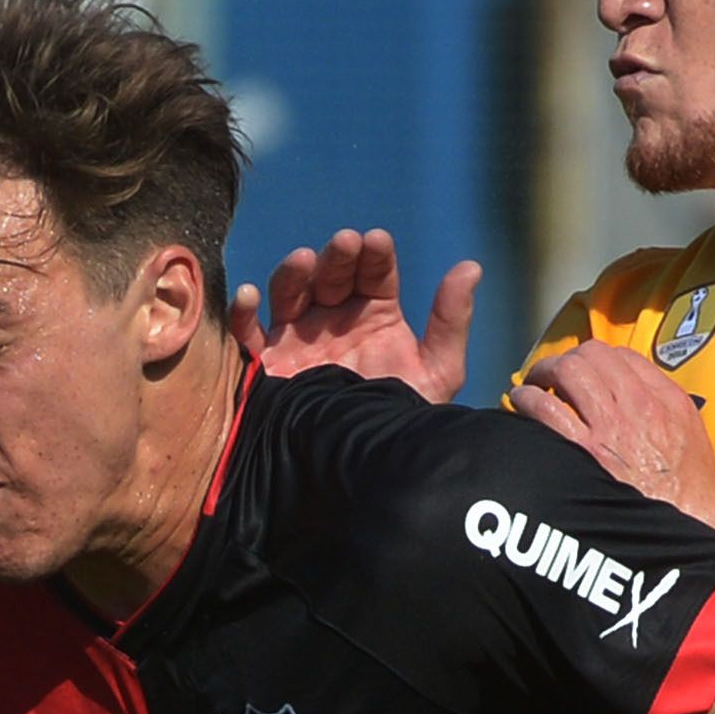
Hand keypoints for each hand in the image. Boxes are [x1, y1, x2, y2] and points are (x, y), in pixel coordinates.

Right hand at [232, 226, 475, 399]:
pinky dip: (243, 314)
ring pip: (291, 294)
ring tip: (305, 261)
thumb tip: (471, 267)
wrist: (364, 471)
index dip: (374, 256)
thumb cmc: (398, 422)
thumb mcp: (436, 374)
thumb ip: (450, 323)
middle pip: (332, 276)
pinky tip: (249, 297)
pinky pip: (248, 337)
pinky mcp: (268, 368)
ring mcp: (299, 340)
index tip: (377, 243)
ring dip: (295, 273)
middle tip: (346, 245)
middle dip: (338, 257)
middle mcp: (334, 321)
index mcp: (375, 317)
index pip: (374, 274)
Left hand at [511, 343, 714, 529]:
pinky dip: (526, 400)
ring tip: (531, 386)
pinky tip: (519, 405)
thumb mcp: (691, 440)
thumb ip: (664, 411)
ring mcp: (608, 428)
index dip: (596, 359)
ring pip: (566, 372)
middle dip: (565, 360)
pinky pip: (545, 408)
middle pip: (591, 357)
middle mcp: (637, 406)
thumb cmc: (688, 496)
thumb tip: (635, 396)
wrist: (684, 533)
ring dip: (542, 374)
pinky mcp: (581, 453)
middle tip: (550, 374)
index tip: (584, 370)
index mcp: (666, 401)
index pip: (623, 357)